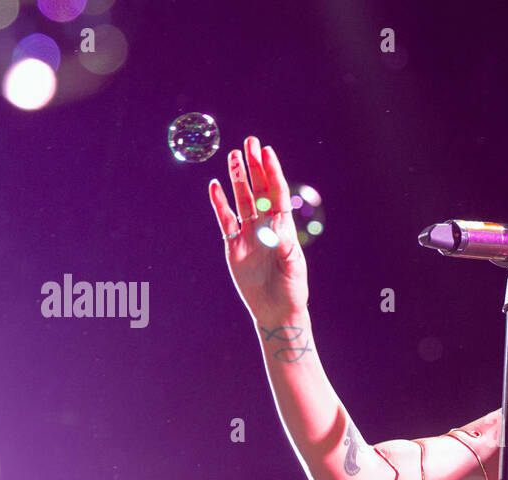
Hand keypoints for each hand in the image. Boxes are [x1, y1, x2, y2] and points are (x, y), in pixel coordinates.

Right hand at [209, 136, 310, 321]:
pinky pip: (225, 220)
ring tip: (233, 156)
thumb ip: (284, 246)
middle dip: (254, 166)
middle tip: (250, 142)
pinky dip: (219, 203)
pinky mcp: (233, 245)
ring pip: (241, 200)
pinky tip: (214, 186)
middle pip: (259, 190)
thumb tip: (273, 227)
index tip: (267, 151)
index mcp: (284, 228)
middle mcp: (266, 226)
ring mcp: (249, 234)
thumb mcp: (293, 267)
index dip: (272, 172)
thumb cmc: (292, 289)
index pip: (277, 193)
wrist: (277, 310)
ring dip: (237, 179)